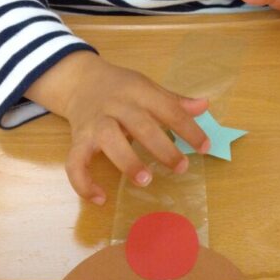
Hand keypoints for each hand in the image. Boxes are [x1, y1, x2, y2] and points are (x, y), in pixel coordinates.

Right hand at [26, 51, 208, 204]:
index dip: (188, 128)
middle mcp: (116, 105)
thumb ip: (174, 101)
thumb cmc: (120, 87)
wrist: (78, 80)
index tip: (204, 147)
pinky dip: (84, 182)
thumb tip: (204, 106)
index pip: (167, 108)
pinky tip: (101, 199)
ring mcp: (94, 123)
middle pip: (139, 124)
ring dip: (127, 161)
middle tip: (180, 167)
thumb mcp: (147, 87)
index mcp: (138, 91)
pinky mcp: (77, 140)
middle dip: (161, 147)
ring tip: (145, 180)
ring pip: (108, 140)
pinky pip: (75, 163)